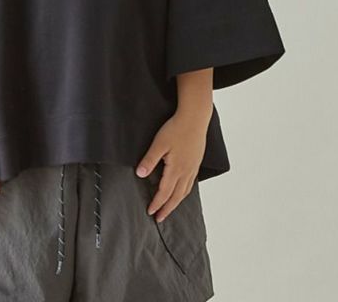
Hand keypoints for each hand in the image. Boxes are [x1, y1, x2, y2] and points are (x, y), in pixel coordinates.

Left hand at [135, 108, 208, 222]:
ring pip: (185, 191)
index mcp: (176, 169)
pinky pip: (191, 183)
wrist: (195, 118)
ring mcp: (193, 167)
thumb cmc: (176, 129)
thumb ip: (150, 160)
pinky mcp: (196, 162)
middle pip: (176, 196)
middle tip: (159, 218)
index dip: (157, 203)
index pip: (165, 192)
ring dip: (176, 202)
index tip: (150, 212)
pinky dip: (184, 191)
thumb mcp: (159, 143)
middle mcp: (186, 172)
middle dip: (167, 208)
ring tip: (169, 207)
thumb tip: (140, 174)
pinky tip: (182, 190)